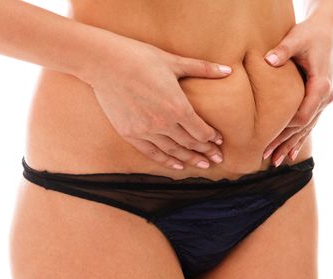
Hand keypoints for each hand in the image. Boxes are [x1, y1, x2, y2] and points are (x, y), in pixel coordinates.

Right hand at [86, 34, 231, 169]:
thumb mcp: (174, 62)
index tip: (219, 141)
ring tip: (204, 165)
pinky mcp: (130, 134)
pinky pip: (152, 153)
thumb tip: (228, 70)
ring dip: (190, 159)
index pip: (201, 131)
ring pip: (174, 151)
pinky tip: (178, 166)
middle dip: (206, 152)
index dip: (212, 138)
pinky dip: (167, 161)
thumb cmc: (140, 58)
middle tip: (217, 159)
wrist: (104, 63)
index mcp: (177, 106)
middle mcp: (163, 123)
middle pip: (190, 144)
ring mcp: (145, 131)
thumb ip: (202, 69)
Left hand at [262, 16, 332, 165]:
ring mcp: (323, 101)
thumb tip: (269, 60)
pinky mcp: (318, 101)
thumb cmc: (309, 35)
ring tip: (275, 162)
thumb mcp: (296, 39)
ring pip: (306, 129)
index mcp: (321, 85)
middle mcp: (325, 97)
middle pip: (304, 127)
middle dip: (285, 142)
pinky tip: (289, 154)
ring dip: (291, 145)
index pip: (303, 115)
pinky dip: (298, 139)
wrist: (324, 32)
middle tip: (267, 156)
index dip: (286, 129)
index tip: (268, 137)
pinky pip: (308, 124)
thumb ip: (283, 50)